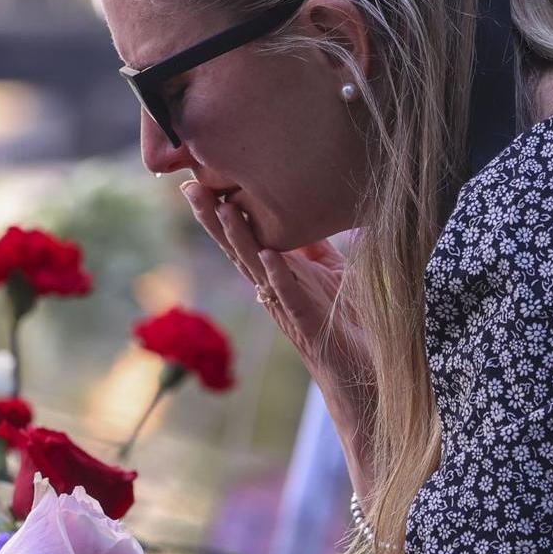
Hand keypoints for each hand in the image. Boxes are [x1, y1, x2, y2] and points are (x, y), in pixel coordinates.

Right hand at [181, 184, 376, 468]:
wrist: (363, 373)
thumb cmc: (346, 324)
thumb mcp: (330, 273)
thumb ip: (314, 248)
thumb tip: (304, 213)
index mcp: (277, 274)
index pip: (242, 237)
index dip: (220, 211)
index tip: (198, 180)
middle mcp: (273, 289)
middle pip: (236, 248)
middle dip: (212, 218)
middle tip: (189, 187)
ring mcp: (287, 306)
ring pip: (254, 268)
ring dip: (237, 238)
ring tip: (219, 207)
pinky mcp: (307, 321)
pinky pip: (288, 294)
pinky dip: (278, 273)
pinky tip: (267, 253)